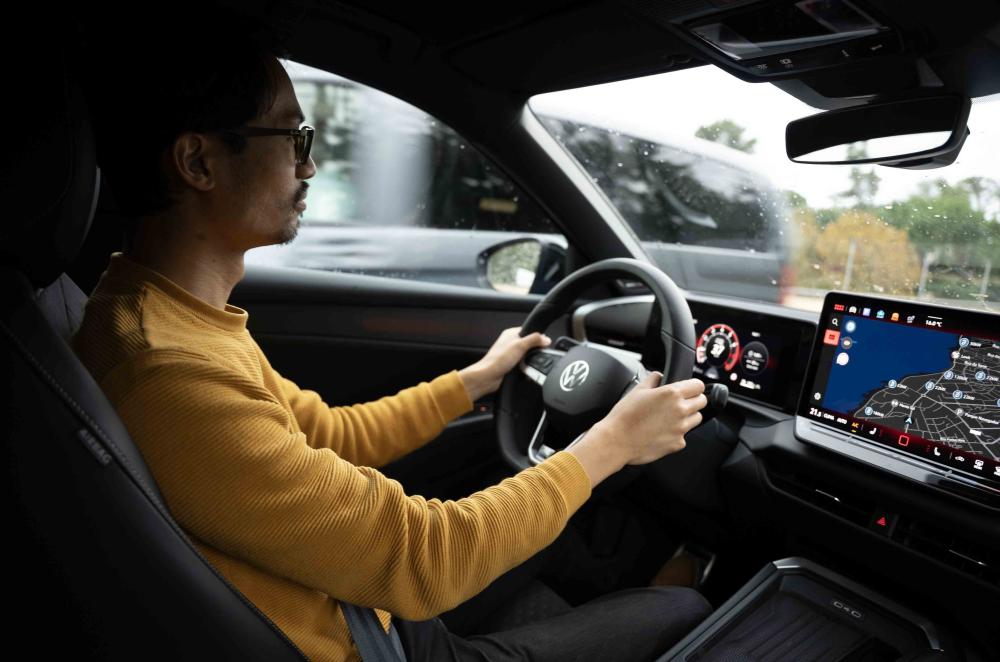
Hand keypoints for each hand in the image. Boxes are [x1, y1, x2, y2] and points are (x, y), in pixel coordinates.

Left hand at [459, 327, 550, 400]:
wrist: (488, 376)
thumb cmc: (498, 360)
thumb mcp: (520, 345)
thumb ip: (534, 340)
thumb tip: (546, 338)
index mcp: (511, 333)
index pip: (529, 331)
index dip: (537, 337)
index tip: (543, 343)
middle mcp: (510, 343)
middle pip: (530, 345)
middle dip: (533, 352)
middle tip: (534, 355)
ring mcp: (511, 354)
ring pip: (527, 356)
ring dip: (529, 361)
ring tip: (526, 364)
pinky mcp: (511, 365)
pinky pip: (524, 365)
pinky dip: (526, 368)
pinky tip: (524, 371)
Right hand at [592, 374, 706, 466]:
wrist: (616, 441)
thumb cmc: (624, 416)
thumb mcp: (637, 390)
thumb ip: (653, 379)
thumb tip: (659, 376)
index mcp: (672, 394)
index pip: (699, 385)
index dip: (693, 386)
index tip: (689, 388)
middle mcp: (680, 410)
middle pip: (702, 401)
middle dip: (693, 400)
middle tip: (680, 402)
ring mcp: (681, 428)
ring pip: (697, 418)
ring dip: (688, 416)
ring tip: (670, 417)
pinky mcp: (678, 443)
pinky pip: (685, 435)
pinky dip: (677, 433)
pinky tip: (662, 431)